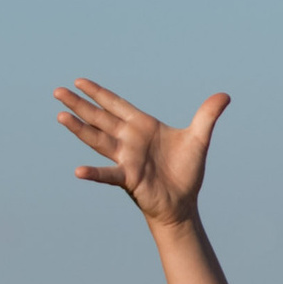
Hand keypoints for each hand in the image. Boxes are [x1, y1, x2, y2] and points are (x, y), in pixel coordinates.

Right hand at [54, 76, 229, 226]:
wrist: (183, 203)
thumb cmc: (186, 171)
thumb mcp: (199, 139)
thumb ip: (207, 116)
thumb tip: (224, 95)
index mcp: (142, 126)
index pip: (116, 105)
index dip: (98, 93)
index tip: (80, 81)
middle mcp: (128, 140)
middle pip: (99, 118)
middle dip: (80, 104)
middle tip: (58, 90)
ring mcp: (126, 158)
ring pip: (97, 139)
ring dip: (79, 128)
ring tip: (61, 115)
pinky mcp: (129, 178)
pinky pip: (108, 175)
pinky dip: (94, 173)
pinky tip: (79, 171)